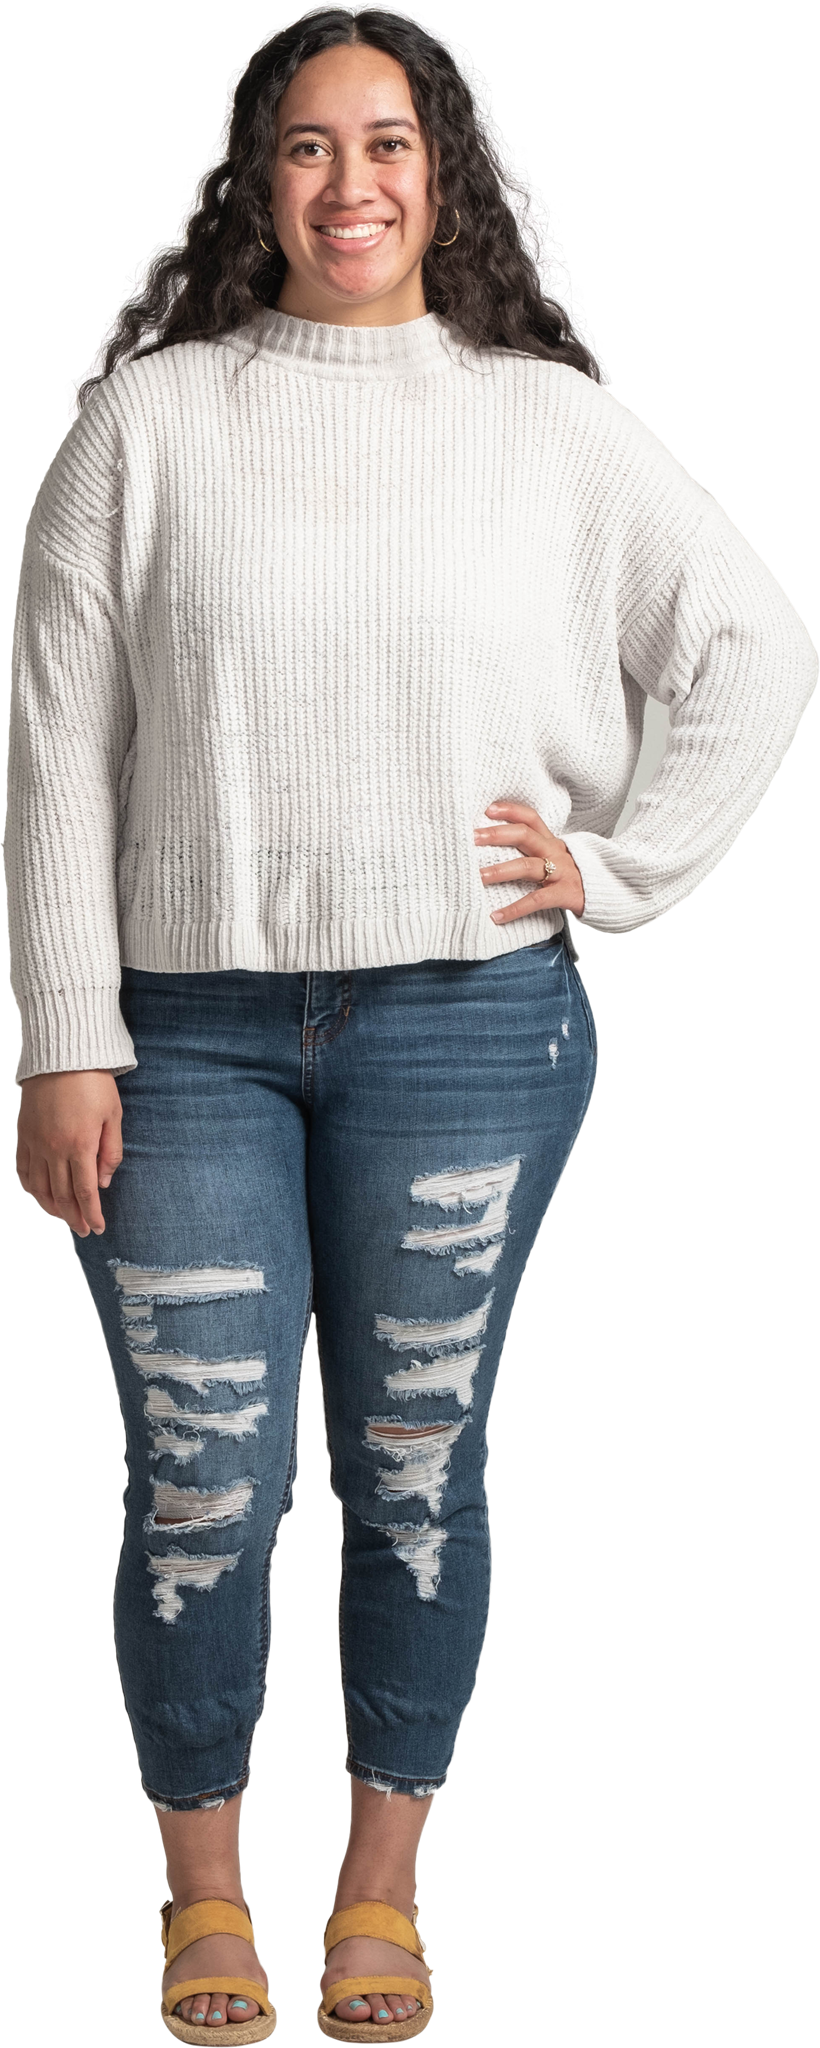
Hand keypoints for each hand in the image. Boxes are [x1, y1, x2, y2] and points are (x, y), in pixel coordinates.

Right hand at [16, 1069, 122, 1236]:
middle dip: (73, 1216)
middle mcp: (54, 1149)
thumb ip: (111, 1152)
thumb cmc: (93, 1083)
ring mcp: (35, 1143)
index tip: (98, 1228)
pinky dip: (31, 1188)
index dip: (91, 1213)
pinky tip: (39, 1195)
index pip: (85, 1192)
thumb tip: (103, 1182)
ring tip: (63, 1217)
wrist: (61, 1055)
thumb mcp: (114, 1116)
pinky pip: (23, 1170)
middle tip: (83, 1230)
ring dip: (51, 1207)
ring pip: (39, 1187)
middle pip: (62, 1195)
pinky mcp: (23, 1135)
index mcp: (80, 1145)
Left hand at [475, 801, 585, 921]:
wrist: (609, 894)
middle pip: (525, 835)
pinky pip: (536, 900)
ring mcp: (561, 872)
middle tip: (472, 838)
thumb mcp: (557, 858)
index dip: (510, 810)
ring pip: (527, 866)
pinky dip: (515, 909)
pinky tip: (497, 916)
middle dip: (497, 835)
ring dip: (500, 871)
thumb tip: (495, 851)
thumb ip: (534, 852)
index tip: (487, 809)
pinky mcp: (564, 894)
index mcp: (552, 841)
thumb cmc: (575, 877)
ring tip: (478, 876)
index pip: (530, 818)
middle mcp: (556, 852)